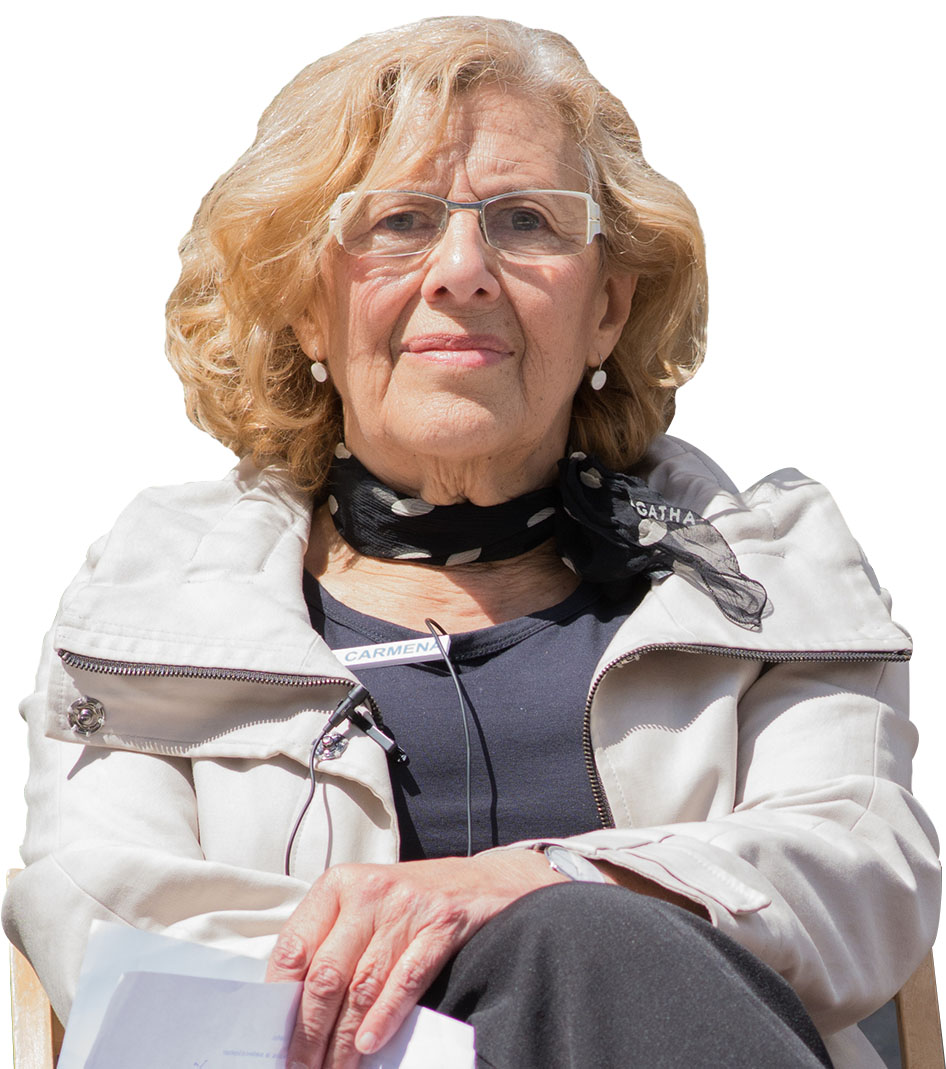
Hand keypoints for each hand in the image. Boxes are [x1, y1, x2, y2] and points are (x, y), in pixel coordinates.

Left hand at [266, 849, 564, 1068]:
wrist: (487, 880)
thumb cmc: (414, 899)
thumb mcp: (365, 903)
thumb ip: (331, 940)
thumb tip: (292, 1007)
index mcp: (338, 885)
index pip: (293, 948)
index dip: (279, 1001)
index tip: (274, 1039)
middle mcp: (368, 891)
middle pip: (325, 975)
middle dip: (309, 1033)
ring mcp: (406, 908)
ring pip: (362, 985)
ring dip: (344, 1039)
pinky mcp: (441, 925)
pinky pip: (407, 979)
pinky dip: (386, 1016)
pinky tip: (371, 1044)